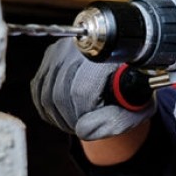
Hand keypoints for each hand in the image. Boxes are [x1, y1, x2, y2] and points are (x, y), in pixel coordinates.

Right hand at [31, 39, 155, 140]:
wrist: (126, 71)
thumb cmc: (134, 90)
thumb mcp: (137, 109)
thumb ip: (116, 121)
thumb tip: (84, 130)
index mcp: (111, 55)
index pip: (83, 90)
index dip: (84, 114)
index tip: (94, 123)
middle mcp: (84, 45)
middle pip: (61, 93)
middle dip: (71, 119)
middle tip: (84, 127)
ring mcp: (64, 48)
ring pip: (46, 92)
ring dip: (59, 116)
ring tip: (76, 122)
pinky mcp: (51, 54)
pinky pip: (38, 89)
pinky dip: (48, 108)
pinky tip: (64, 113)